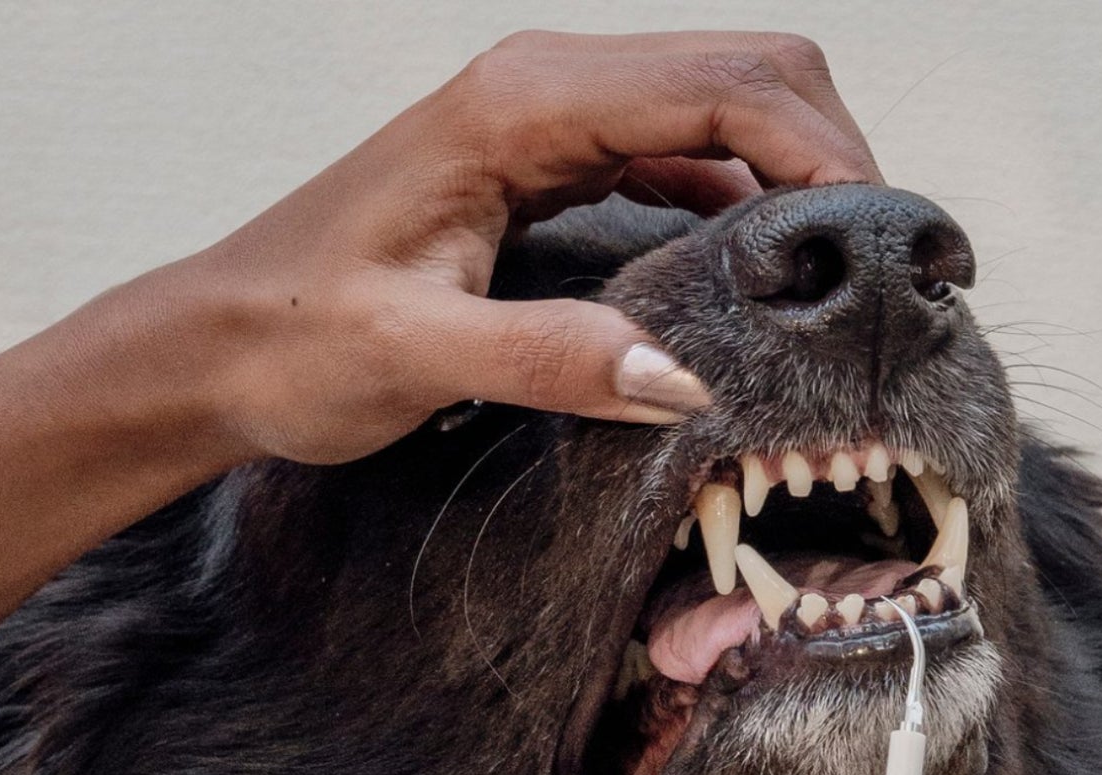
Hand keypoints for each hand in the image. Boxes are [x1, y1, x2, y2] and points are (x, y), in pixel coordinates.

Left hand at [166, 30, 884, 463]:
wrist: (219, 345)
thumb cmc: (294, 340)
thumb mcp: (414, 358)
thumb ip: (548, 362)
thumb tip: (685, 380)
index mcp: (519, 105)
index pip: (720, 87)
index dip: (821, 153)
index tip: (880, 240)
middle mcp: (544, 87)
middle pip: (745, 68)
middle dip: (834, 151)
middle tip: (882, 264)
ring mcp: (553, 120)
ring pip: (724, 107)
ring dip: (799, 177)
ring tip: (846, 278)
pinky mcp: (554, 165)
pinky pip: (685, 160)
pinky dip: (746, 205)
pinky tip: (766, 281)